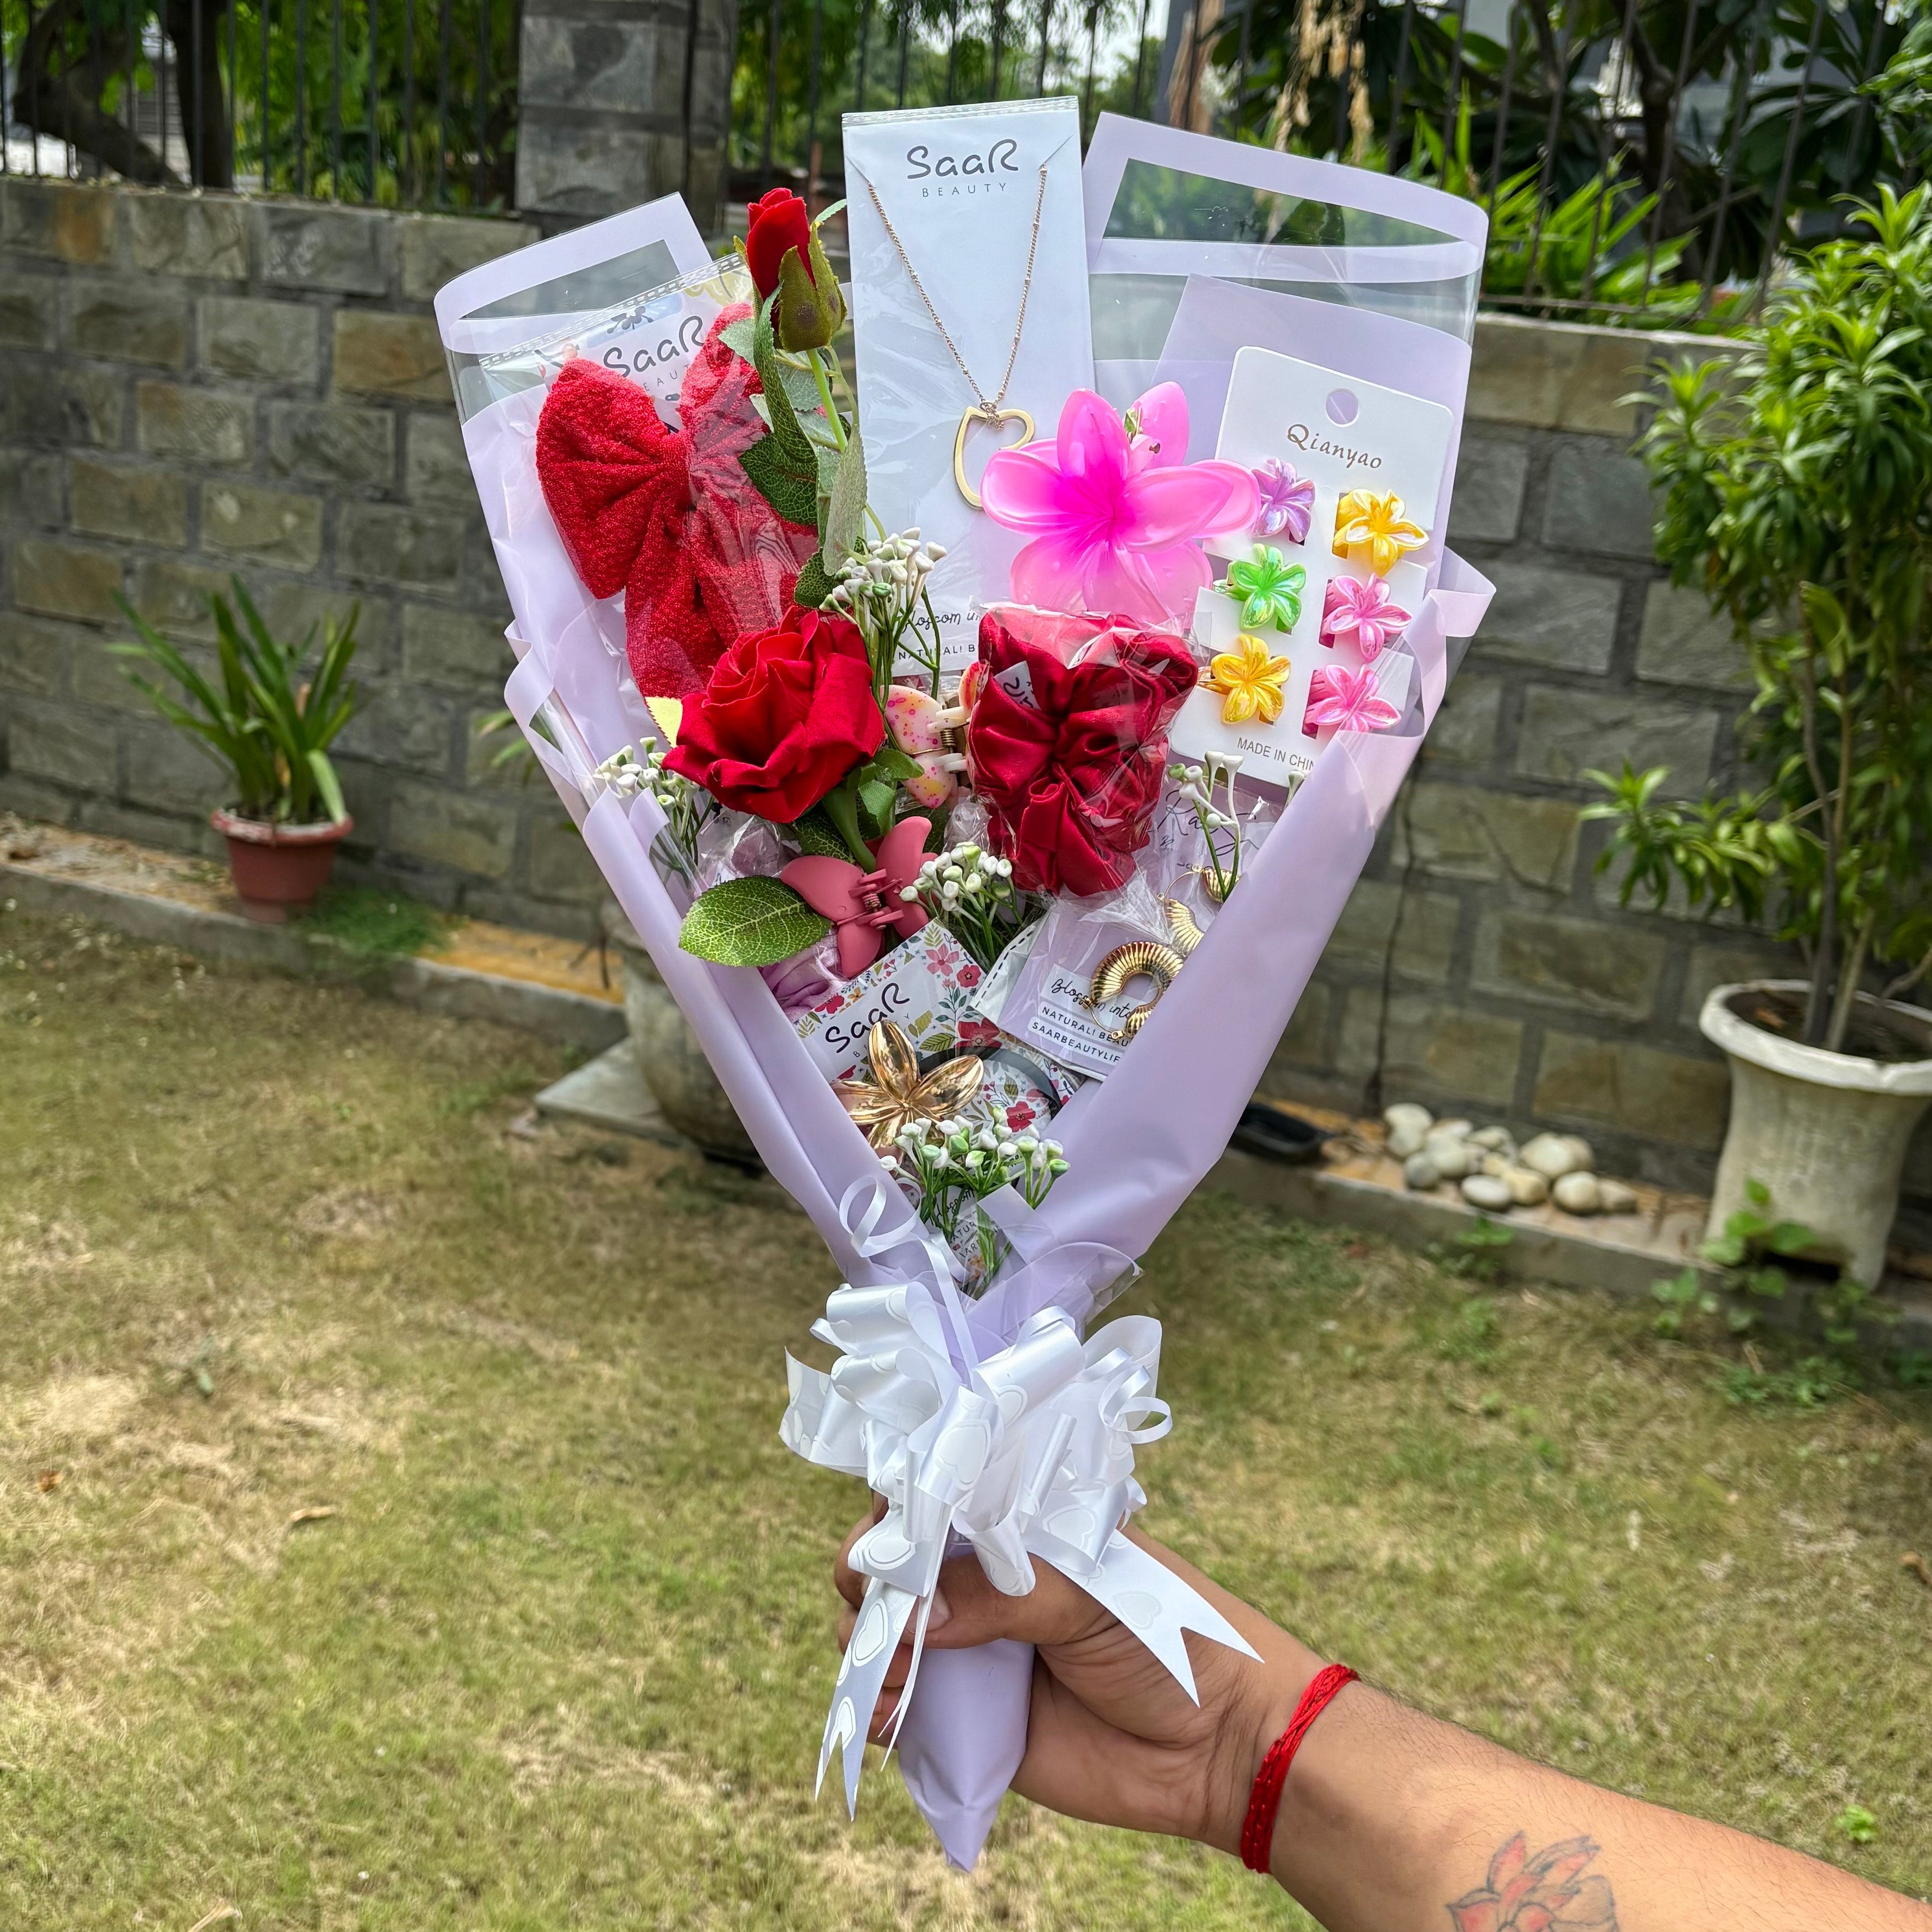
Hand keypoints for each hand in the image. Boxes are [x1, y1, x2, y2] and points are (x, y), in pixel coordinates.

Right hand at [833, 1502, 1321, 1853]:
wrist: (1221, 1748)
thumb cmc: (1172, 1639)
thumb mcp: (1090, 1592)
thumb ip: (1002, 1593)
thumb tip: (914, 1616)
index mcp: (1022, 1531)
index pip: (938, 1499)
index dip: (901, 1506)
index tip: (887, 1527)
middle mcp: (988, 1586)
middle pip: (898, 1567)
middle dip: (872, 1577)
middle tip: (878, 1603)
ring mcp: (976, 1653)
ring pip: (888, 1638)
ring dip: (868, 1645)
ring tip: (890, 1667)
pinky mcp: (973, 1723)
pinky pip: (903, 1712)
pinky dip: (878, 1708)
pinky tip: (887, 1712)